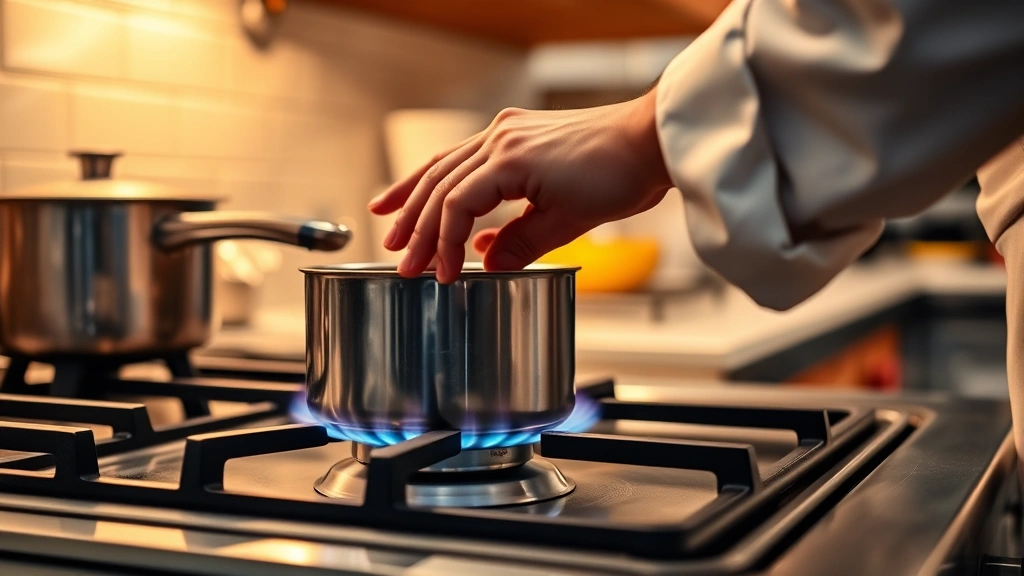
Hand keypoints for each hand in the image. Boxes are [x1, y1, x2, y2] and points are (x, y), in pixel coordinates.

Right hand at [368, 88, 672, 282]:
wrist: (651, 139)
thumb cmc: (619, 174)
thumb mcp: (568, 222)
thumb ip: (520, 246)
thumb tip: (487, 264)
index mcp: (509, 160)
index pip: (456, 205)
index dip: (443, 244)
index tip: (441, 275)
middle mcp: (501, 139)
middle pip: (441, 184)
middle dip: (416, 224)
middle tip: (398, 256)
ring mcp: (509, 132)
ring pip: (447, 165)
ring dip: (416, 194)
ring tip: (385, 214)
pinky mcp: (520, 134)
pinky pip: (471, 159)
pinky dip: (450, 182)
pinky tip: (439, 203)